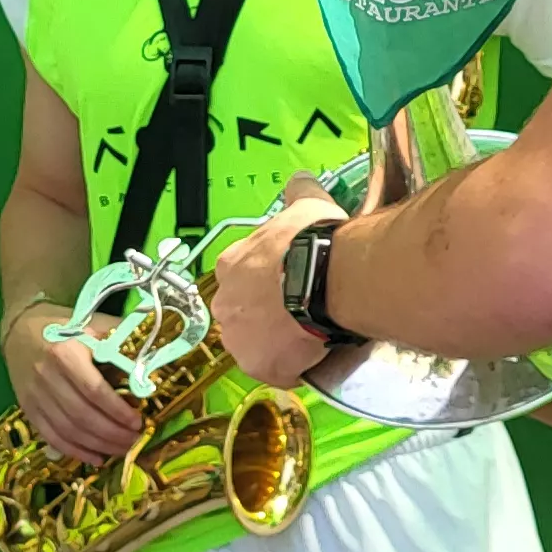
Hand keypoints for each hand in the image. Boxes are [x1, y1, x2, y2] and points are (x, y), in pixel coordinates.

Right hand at [4, 300, 140, 461]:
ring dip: (98, 446)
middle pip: (82, 416)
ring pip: (68, 431)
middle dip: (112, 434)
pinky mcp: (27, 409)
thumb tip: (153, 363)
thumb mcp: (94, 325)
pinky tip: (96, 458)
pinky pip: (52, 437)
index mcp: (65, 353)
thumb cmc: (66, 327)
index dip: (117, 410)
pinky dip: (75, 452)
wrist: (21, 329)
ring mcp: (34, 395)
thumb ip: (122, 341)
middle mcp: (46, 376)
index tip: (138, 422)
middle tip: (135, 442)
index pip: (94, 390)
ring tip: (121, 450)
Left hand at [207, 176, 349, 387]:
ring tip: (309, 334)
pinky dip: (294, 367)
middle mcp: (226, 303)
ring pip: (257, 345)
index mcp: (231, 265)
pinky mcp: (261, 365)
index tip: (289, 283)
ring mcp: (239, 339)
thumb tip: (301, 181)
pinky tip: (314, 355)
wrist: (325, 277)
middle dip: (269, 315)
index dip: (268, 282)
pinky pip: (278, 371)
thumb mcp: (305, 206)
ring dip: (278, 343)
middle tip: (301, 310)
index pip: (244, 278)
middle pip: (246, 314)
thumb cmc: (312, 241)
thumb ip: (299, 194)